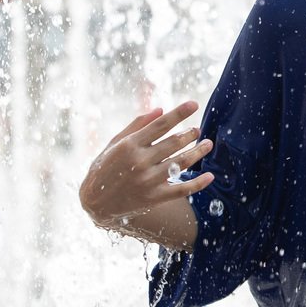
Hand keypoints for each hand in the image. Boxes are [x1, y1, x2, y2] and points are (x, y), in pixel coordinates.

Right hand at [79, 101, 214, 231]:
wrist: (95, 202)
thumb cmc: (105, 167)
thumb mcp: (115, 142)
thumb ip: (137, 125)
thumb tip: (161, 109)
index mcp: (129, 145)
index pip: (161, 125)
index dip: (179, 113)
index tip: (194, 103)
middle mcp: (139, 161)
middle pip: (174, 143)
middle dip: (190, 134)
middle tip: (198, 130)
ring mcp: (148, 181)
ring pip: (181, 163)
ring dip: (198, 152)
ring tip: (208, 144)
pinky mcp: (154, 198)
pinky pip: (181, 190)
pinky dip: (198, 183)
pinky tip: (210, 176)